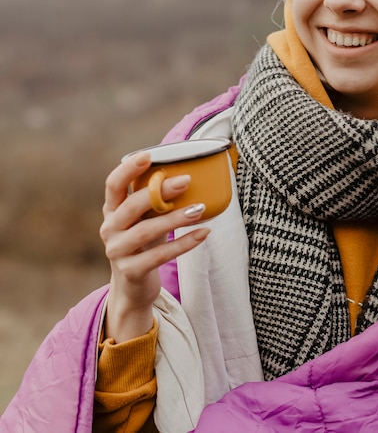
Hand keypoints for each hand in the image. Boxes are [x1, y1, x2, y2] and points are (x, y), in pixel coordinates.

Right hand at [100, 150, 209, 341]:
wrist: (134, 288)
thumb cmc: (145, 244)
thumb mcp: (147, 219)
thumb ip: (157, 201)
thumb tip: (190, 176)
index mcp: (112, 210)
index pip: (113, 185)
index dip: (127, 169)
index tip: (148, 155)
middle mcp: (109, 229)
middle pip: (131, 206)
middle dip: (159, 191)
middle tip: (186, 181)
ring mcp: (117, 251)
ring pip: (146, 231)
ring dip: (175, 218)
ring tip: (200, 209)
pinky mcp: (131, 271)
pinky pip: (159, 255)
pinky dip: (184, 243)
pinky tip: (203, 233)